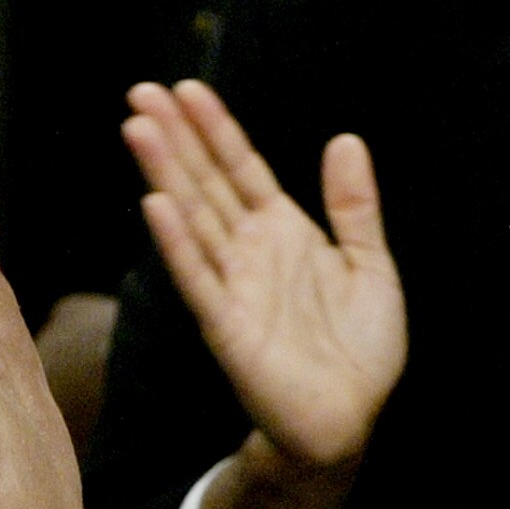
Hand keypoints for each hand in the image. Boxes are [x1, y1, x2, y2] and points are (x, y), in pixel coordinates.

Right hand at [127, 81, 404, 471]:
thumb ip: (354, 206)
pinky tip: (155, 203)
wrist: (352, 421)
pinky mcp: (226, 325)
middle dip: (175, 136)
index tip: (187, 87)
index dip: (215, 128)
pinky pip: (198, 276)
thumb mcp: (372, 266)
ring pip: (193, 216)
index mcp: (283, 231)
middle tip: (141, 90)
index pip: (241, 167)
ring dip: (165, 172)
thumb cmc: (360, 349)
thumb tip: (346, 138)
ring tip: (137, 128)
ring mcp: (233, 284)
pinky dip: (176, 241)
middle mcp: (250, 250)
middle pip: (205, 181)